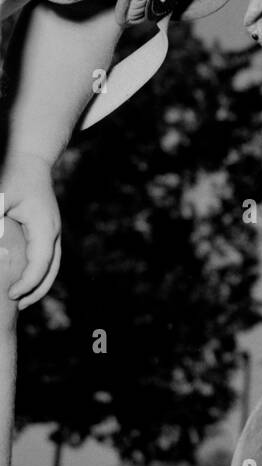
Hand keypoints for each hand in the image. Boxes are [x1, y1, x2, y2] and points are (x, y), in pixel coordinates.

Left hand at [0, 151, 61, 307]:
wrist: (29, 158)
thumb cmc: (12, 175)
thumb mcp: (0, 197)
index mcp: (45, 226)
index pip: (41, 263)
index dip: (28, 283)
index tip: (10, 295)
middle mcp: (52, 231)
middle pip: (51, 270)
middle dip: (35, 290)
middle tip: (14, 307)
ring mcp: (52, 230)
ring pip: (52, 265)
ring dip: (38, 284)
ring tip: (18, 300)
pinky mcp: (45, 229)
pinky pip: (45, 257)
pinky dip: (36, 272)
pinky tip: (19, 279)